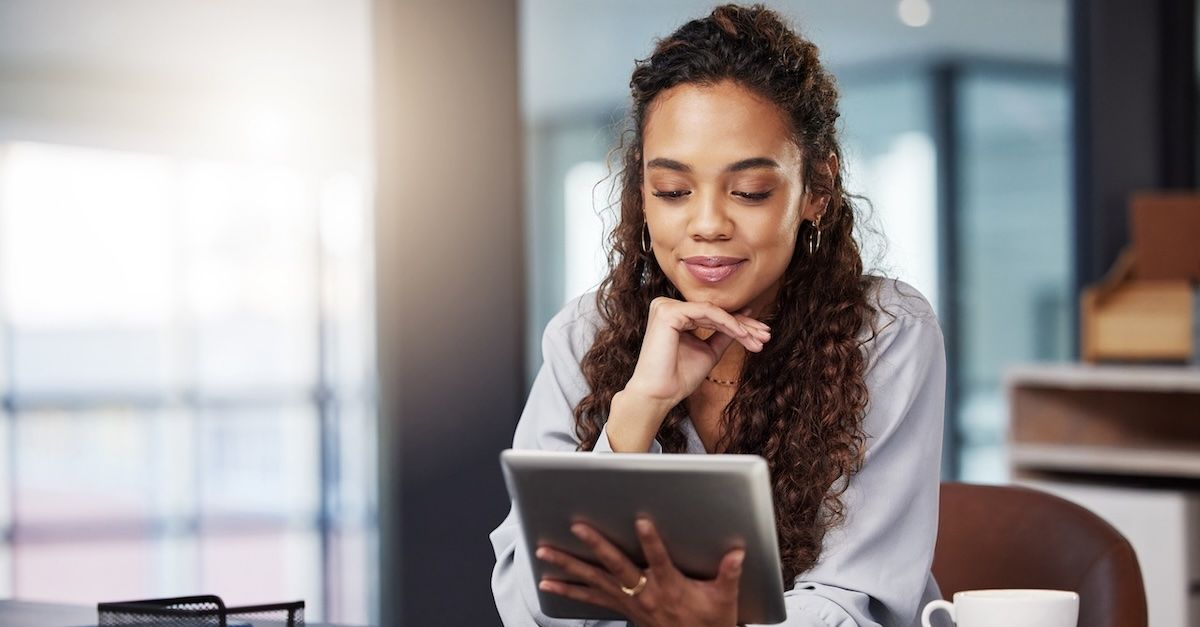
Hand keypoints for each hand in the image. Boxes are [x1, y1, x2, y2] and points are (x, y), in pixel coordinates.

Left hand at [536, 518, 743, 626]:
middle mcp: (644, 593)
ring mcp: (628, 602)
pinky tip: (547, 584)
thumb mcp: (724, 600)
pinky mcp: (620, 608)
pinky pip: (588, 599)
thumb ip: (729, 574)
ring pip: (594, 580)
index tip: (642, 521)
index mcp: (670, 586)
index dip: (651, 541)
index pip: (659, 560)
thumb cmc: (709, 622)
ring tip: (544, 552)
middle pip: (616, 566)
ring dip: (568, 566)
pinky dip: (567, 591)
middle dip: (595, 545)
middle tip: (577, 527)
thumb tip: (738, 553)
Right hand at [625, 297, 770, 405]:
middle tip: (766, 335)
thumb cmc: (678, 377)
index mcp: (674, 315)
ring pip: (713, 312)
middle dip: (744, 325)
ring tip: (759, 339)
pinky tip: (743, 335)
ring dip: (740, 326)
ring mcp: (665, 307)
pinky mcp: (668, 312)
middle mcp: (667, 306)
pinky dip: (728, 323)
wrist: (660, 394)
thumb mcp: (708, 351)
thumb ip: (723, 335)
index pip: (712, 315)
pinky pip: (706, 313)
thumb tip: (745, 318)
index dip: (738, 324)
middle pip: (714, 312)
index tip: (760, 335)